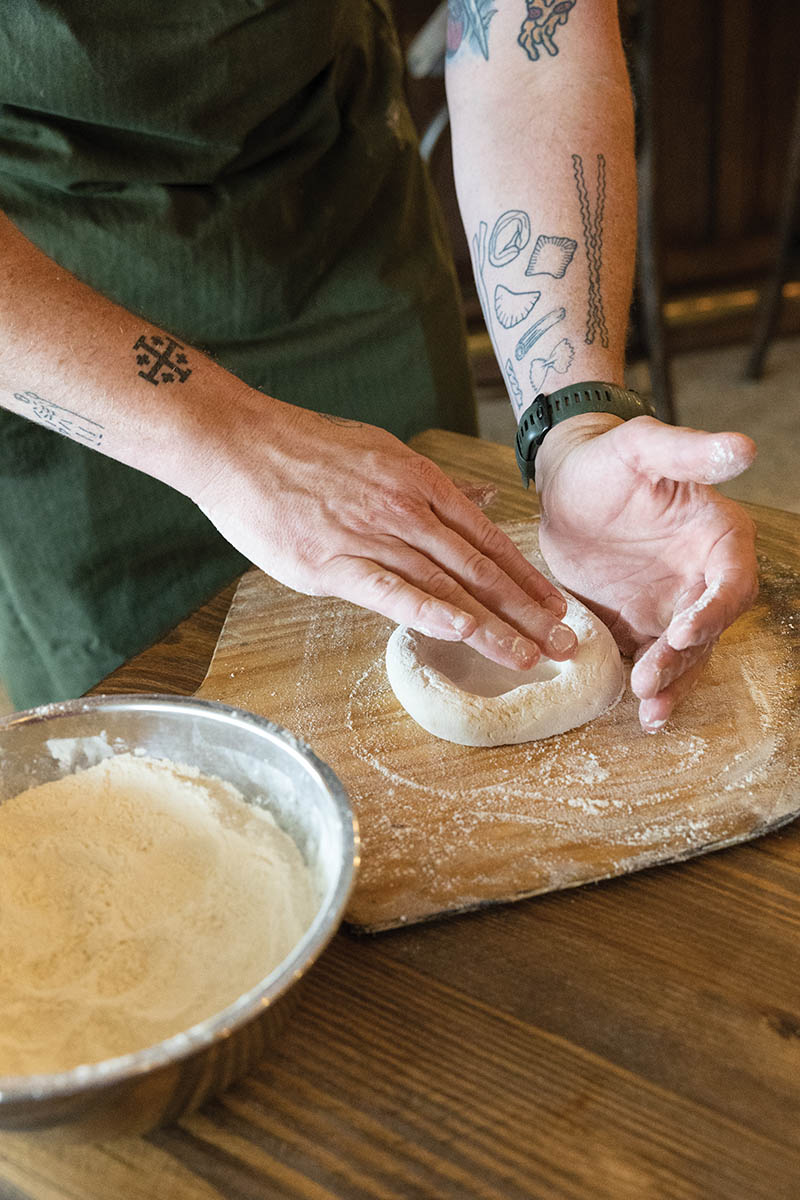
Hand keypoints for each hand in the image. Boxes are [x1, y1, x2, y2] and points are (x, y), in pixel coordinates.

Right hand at [191, 391, 578, 669]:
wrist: (239, 444)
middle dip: (527, 610)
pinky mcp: (333, 563)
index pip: (487, 539)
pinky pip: (390, 591)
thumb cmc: (305, 450)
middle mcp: (405, 509)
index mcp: (419, 483)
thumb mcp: (381, 453)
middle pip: (479, 568)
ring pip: (444, 586)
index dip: (526, 578)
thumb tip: (482, 501)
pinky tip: (462, 633)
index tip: (557, 607)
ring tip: (528, 656)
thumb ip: (433, 486)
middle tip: (565, 644)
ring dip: (491, 625)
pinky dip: (429, 613)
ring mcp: (371, 536)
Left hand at [535, 413, 758, 730]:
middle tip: (650, 680)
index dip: (713, 610)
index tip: (682, 631)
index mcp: (718, 536)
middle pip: (709, 628)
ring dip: (673, 683)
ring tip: (650, 710)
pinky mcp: (641, 624)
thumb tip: (744, 449)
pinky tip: (640, 711)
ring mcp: (673, 604)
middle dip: (684, 658)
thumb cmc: (606, 460)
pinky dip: (651, 685)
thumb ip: (691, 452)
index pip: (730, 581)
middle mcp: (702, 576)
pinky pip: (653, 660)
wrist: (563, 486)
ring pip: (685, 654)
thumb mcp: (643, 447)